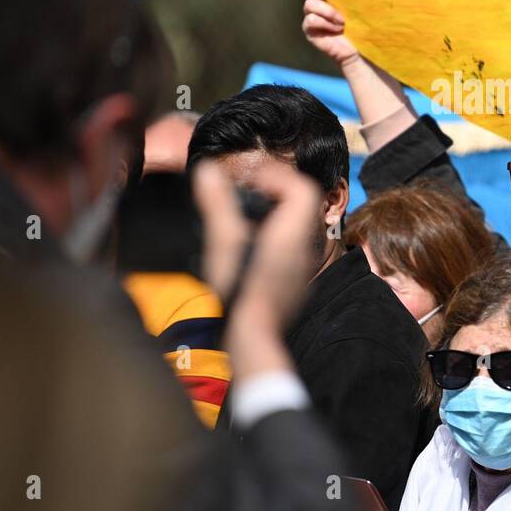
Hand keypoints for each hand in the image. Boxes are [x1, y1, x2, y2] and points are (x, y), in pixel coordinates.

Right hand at [192, 160, 322, 377]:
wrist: (252, 340)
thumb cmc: (239, 291)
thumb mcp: (223, 243)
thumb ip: (217, 205)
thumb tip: (207, 170)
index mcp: (292, 234)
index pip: (302, 189)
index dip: (279, 176)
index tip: (252, 180)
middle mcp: (303, 250)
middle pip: (302, 207)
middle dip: (277, 192)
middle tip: (248, 193)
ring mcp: (301, 270)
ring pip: (297, 230)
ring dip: (275, 216)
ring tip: (244, 218)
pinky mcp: (293, 286)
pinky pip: (290, 250)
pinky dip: (273, 237)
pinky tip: (248, 248)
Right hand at [295, 0, 358, 68]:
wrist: (363, 49)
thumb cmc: (365, 23)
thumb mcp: (363, 3)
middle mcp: (317, 2)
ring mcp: (312, 16)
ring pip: (309, 4)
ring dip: (327, 11)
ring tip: (342, 21)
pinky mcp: (310, 31)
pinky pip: (311, 21)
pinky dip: (326, 24)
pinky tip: (338, 29)